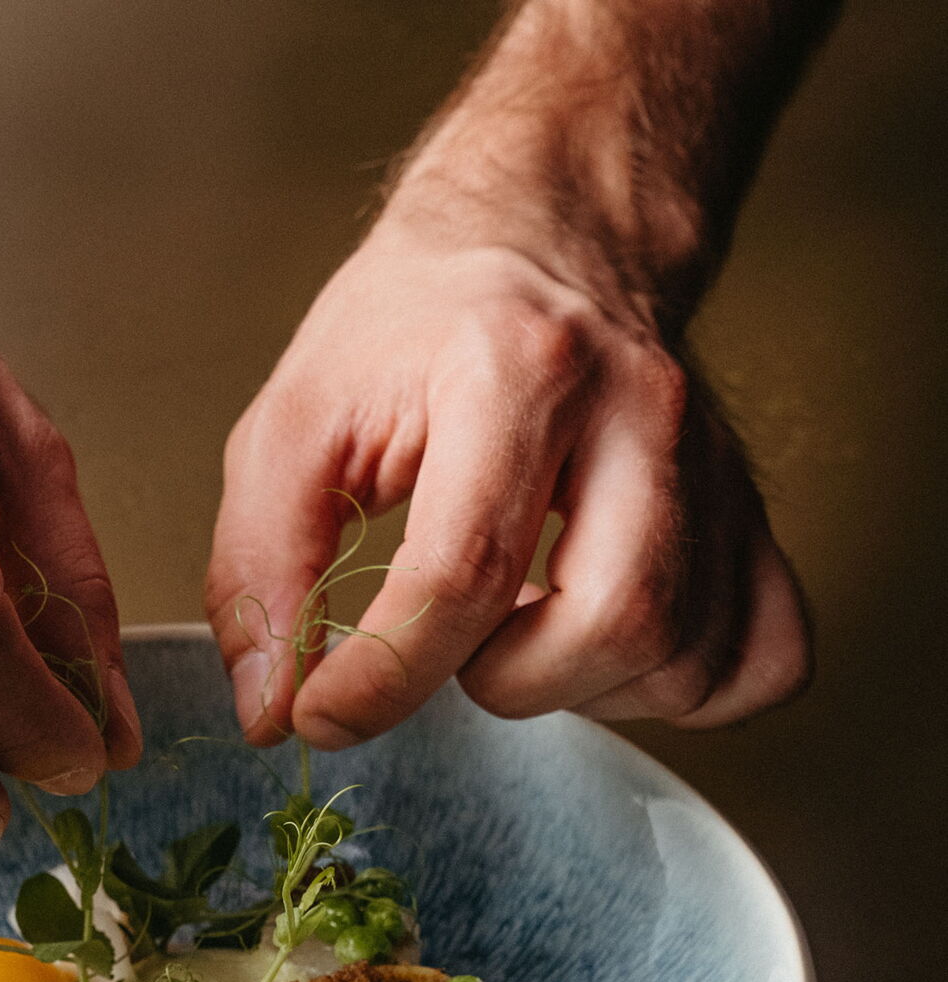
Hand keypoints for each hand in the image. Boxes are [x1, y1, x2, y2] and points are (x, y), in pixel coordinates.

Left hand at [207, 152, 811, 747]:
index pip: (465, 573)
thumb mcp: (297, 420)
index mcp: (521, 369)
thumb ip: (261, 568)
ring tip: (514, 632)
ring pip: (684, 656)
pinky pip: (759, 659)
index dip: (382, 677)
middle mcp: (645, 412)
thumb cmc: (419, 325)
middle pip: (616, 621)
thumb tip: (270, 708)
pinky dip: (676, 691)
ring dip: (577, 690)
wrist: (547, 227)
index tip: (319, 714)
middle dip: (505, 681)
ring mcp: (717, 468)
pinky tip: (599, 647)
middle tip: (449, 643)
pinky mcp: (753, 517)